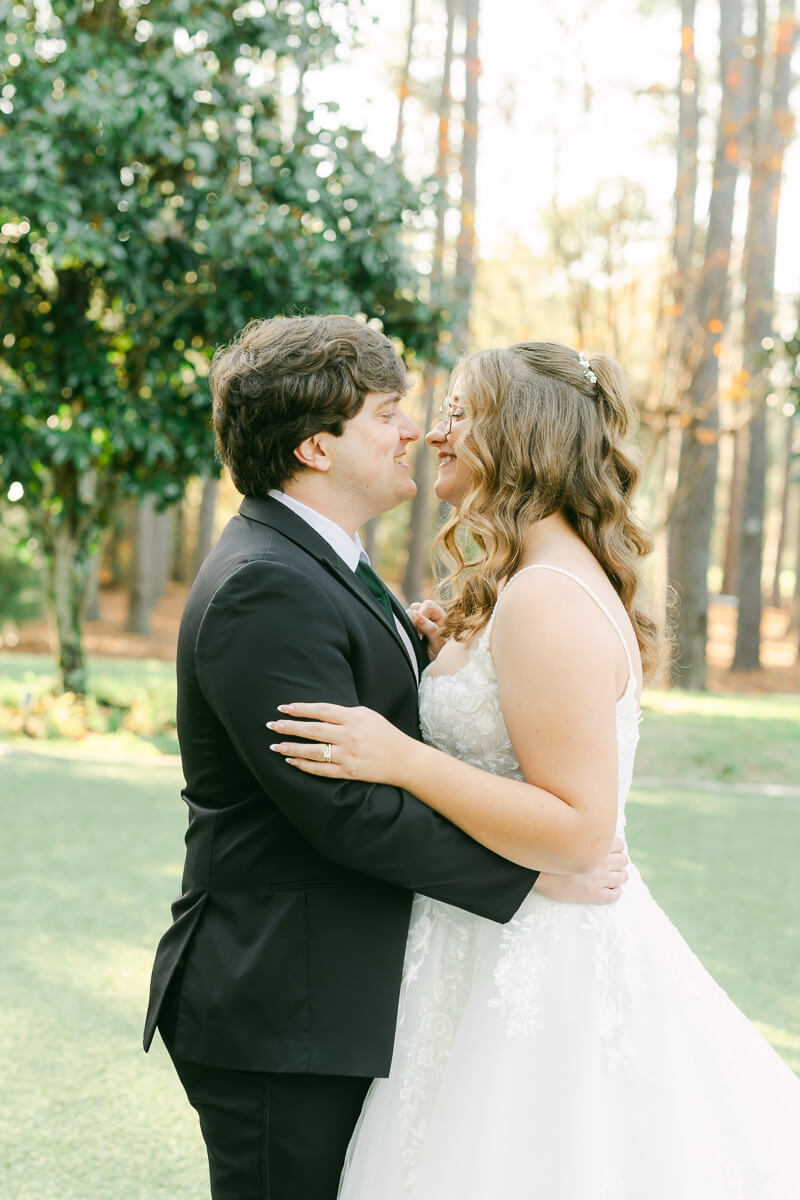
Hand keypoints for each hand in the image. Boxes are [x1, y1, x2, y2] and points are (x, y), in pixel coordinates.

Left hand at [268, 702, 411, 783]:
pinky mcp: (348, 772)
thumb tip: (318, 712)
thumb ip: (344, 713)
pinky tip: (291, 761)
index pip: (320, 711)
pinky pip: (321, 769)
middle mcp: (349, 736)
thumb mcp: (367, 715)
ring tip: (275, 745)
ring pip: (313, 751)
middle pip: (312, 730)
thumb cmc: (384, 734)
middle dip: (289, 727)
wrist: (404, 760)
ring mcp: (348, 755)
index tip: (283, 708)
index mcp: (353, 718)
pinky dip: (304, 765)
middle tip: (271, 725)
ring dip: (291, 748)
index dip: (300, 709)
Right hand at [406, 599, 446, 659]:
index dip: (422, 615)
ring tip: (416, 638)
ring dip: (410, 624)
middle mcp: (431, 616)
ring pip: (410, 613)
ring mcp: (422, 621)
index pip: (428, 605)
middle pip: (417, 607)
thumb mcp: (438, 643)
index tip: (421, 633)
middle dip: (414, 620)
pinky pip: (406, 621)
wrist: (439, 666)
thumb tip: (417, 616)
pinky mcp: (414, 627)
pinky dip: (406, 627)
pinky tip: (412, 637)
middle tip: (418, 636)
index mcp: (441, 616)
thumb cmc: (443, 655)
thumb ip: (430, 628)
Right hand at [533, 837, 628, 905]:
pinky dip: (616, 892)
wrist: (538, 871)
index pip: (619, 844)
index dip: (616, 846)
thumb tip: (587, 826)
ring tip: (615, 876)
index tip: (610, 849)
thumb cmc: (549, 850)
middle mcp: (604, 862)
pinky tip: (612, 891)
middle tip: (612, 862)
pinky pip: (614, 895)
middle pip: (623, 860)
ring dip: (620, 876)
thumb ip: (582, 832)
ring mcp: (601, 880)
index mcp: (598, 846)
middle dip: (619, 860)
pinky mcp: (595, 895)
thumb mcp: (568, 834)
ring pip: (622, 877)